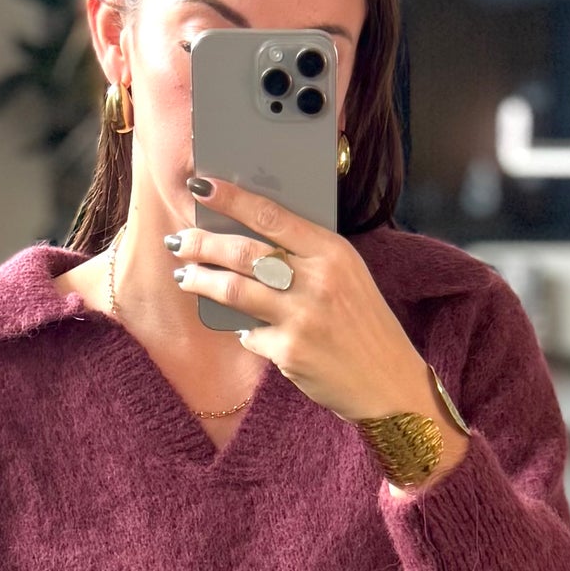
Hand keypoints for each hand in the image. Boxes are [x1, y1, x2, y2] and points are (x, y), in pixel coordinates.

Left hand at [168, 175, 469, 477]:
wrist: (389, 383)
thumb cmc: (365, 326)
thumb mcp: (348, 276)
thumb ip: (308, 255)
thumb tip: (252, 238)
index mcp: (332, 251)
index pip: (271, 215)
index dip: (230, 198)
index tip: (200, 187)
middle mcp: (317, 280)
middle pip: (245, 253)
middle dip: (203, 244)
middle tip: (179, 241)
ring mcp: (302, 317)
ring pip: (236, 291)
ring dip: (203, 282)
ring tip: (185, 277)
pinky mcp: (290, 352)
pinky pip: (251, 335)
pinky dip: (243, 332)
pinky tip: (241, 329)